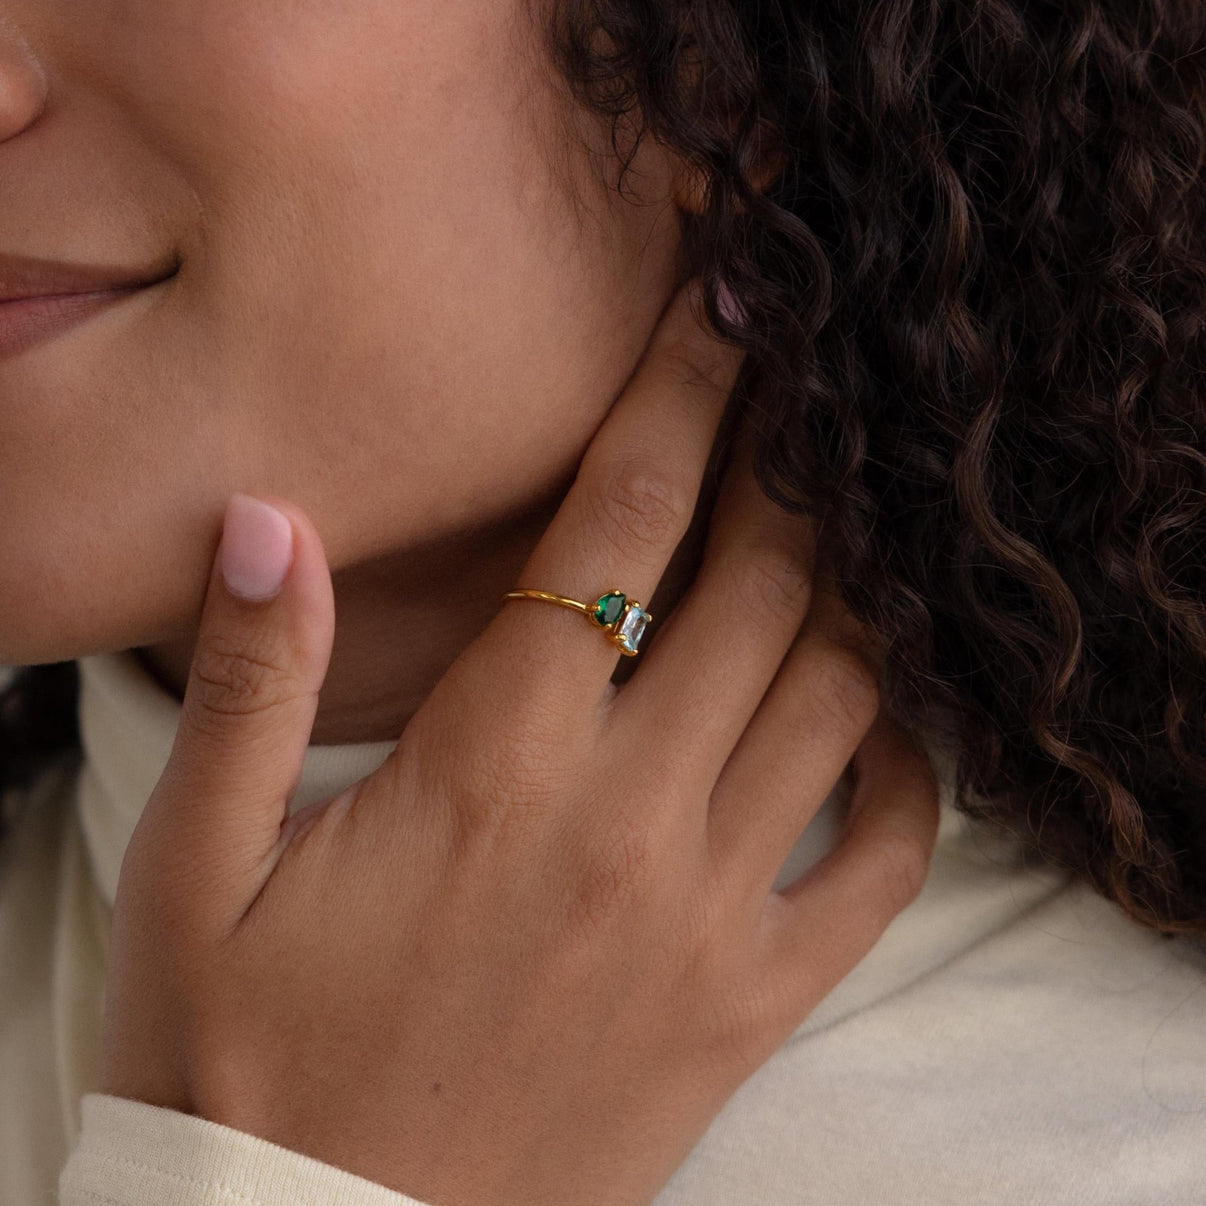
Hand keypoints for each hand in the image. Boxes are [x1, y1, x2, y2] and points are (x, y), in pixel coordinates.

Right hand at [100, 278, 940, 1205]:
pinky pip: (878, 873)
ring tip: (853, 518)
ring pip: (835, 703)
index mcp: (493, 765)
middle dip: (790, 459)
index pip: (617, 526)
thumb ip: (252, 682)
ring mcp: (703, 919)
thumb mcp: (196, 867)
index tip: (721, 310)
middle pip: (757, 585)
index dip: (680, 395)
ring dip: (855, 591)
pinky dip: (907, 781)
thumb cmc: (239, 1059)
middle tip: (807, 383)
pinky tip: (887, 725)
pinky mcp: (744, 1013)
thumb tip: (265, 517)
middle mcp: (623, 822)